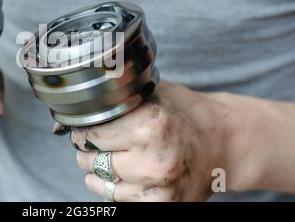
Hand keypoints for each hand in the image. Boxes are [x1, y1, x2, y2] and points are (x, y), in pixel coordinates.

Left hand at [71, 80, 232, 200]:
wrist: (225, 142)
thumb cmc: (185, 114)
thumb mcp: (153, 93)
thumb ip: (116, 97)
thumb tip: (74, 109)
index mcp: (150, 127)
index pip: (91, 133)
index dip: (84, 128)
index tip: (85, 126)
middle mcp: (153, 162)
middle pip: (91, 159)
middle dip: (89, 149)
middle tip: (100, 141)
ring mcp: (159, 189)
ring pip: (99, 183)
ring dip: (98, 170)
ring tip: (115, 156)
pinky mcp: (161, 205)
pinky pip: (117, 198)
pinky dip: (116, 185)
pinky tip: (128, 172)